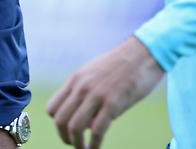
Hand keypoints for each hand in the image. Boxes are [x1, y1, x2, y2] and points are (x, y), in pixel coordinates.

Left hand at [46, 36, 164, 147]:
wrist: (142, 54)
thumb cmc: (121, 65)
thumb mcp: (94, 73)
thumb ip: (85, 90)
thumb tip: (84, 114)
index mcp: (75, 80)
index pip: (53, 107)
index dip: (58, 123)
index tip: (67, 131)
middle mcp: (81, 88)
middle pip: (60, 120)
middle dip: (64, 137)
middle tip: (72, 144)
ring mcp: (96, 96)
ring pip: (76, 127)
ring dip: (77, 143)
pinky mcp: (113, 104)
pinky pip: (97, 130)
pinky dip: (94, 144)